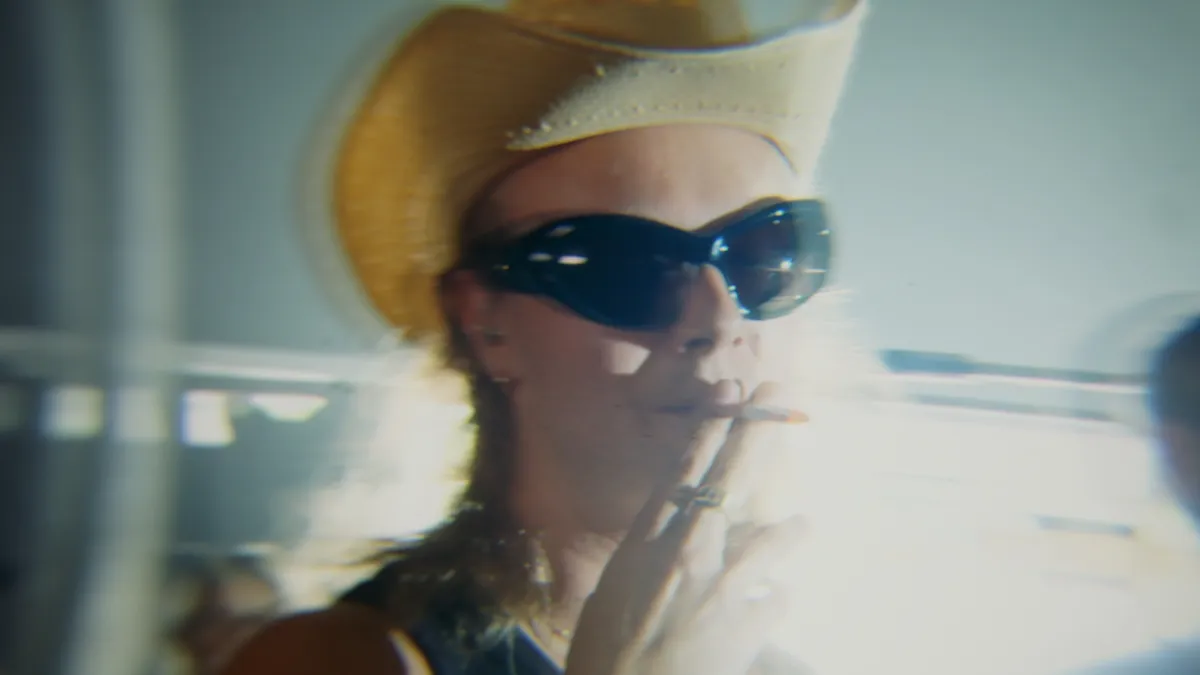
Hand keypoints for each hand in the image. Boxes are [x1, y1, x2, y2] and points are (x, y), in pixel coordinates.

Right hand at [565, 383, 804, 674]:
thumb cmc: (604, 649)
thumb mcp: (614, 589)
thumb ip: (648, 558)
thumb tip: (671, 540)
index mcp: (648, 540)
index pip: (686, 470)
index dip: (712, 427)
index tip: (732, 393)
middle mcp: (689, 551)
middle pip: (732, 478)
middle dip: (758, 433)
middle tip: (781, 398)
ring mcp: (724, 585)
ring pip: (774, 538)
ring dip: (791, 531)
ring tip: (805, 525)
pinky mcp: (750, 625)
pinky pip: (777, 600)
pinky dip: (774, 599)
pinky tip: (774, 602)